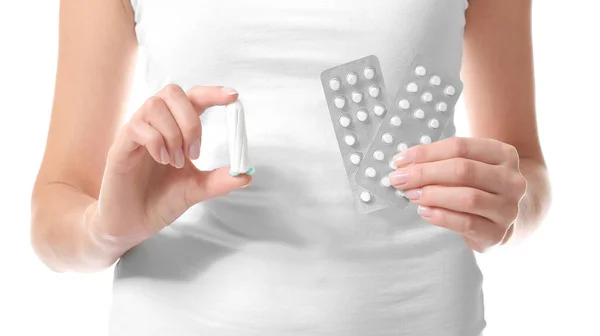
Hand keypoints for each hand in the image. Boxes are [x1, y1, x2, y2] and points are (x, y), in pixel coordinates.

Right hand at [92, 85, 250, 247]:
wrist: (133, 224)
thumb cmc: (161, 200)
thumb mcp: (197, 190)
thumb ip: (220, 181)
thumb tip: (246, 175)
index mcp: (176, 128)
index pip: (194, 98)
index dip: (212, 93)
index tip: (233, 97)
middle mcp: (155, 124)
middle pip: (173, 92)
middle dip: (191, 119)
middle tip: (194, 152)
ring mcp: (136, 132)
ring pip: (155, 105)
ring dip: (173, 133)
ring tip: (175, 162)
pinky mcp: (120, 146)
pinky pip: (137, 127)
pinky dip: (156, 142)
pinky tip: (162, 160)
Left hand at [389, 137, 526, 251]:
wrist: (510, 217)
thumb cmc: (479, 185)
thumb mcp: (470, 165)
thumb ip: (442, 161)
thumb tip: (404, 164)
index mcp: (503, 154)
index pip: (460, 147)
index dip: (426, 152)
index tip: (400, 160)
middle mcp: (512, 180)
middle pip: (463, 170)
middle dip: (425, 173)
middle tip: (398, 179)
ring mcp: (508, 208)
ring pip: (467, 198)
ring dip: (432, 195)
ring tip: (411, 195)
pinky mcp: (498, 233)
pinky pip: (466, 223)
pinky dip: (441, 216)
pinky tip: (424, 211)